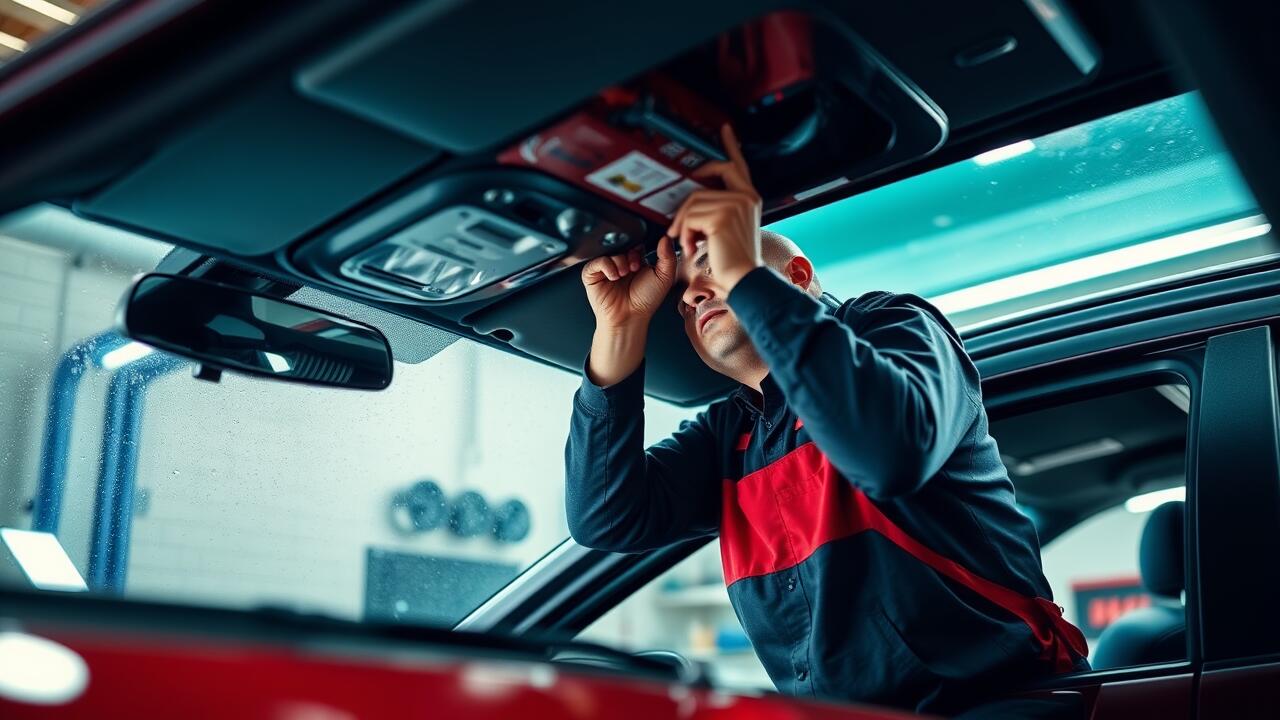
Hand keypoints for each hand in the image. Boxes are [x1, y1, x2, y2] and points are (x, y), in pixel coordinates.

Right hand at [581, 235, 676, 330]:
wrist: (629, 317)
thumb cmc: (645, 301)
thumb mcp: (664, 277)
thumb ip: (668, 257)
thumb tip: (666, 237)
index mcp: (637, 261)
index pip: (636, 242)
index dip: (639, 247)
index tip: (643, 261)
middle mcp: (621, 262)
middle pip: (622, 245)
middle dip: (629, 254)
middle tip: (634, 268)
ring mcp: (606, 268)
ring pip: (610, 251)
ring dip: (619, 261)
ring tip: (624, 274)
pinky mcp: (592, 274)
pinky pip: (597, 261)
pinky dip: (606, 266)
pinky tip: (613, 277)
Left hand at [668, 124, 762, 292]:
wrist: (744, 279)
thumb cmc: (736, 262)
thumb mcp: (728, 229)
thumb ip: (718, 210)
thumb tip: (693, 203)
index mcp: (749, 198)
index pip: (738, 165)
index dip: (730, 145)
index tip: (724, 130)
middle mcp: (745, 196)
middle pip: (704, 182)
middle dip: (686, 203)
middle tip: (678, 224)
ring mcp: (735, 203)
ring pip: (692, 201)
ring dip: (683, 226)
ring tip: (688, 244)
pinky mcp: (722, 215)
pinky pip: (691, 215)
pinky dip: (685, 233)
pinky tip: (691, 247)